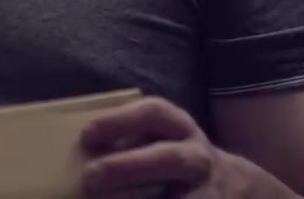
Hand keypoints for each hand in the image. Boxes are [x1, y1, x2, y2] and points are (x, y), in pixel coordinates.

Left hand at [79, 97, 296, 198]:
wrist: (227, 187)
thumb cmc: (166, 156)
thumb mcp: (154, 138)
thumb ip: (124, 140)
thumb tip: (76, 152)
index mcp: (178, 126)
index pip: (153, 114)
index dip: (119, 121)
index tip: (86, 135)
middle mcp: (195, 155)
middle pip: (166, 158)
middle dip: (127, 167)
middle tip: (89, 177)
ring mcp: (206, 189)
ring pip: (177, 197)